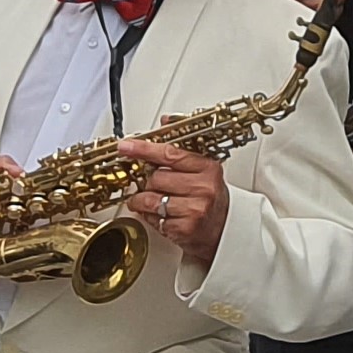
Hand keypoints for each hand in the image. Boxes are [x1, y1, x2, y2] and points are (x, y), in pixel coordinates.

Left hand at [115, 139, 228, 266]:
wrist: (226, 230)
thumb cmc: (212, 198)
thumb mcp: (203, 170)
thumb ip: (181, 149)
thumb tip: (165, 122)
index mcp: (208, 169)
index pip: (170, 154)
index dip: (144, 149)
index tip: (126, 146)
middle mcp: (203, 188)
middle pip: (156, 177)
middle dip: (149, 181)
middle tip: (152, 184)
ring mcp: (194, 210)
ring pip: (150, 199)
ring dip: (142, 200)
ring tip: (146, 200)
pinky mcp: (185, 229)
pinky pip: (154, 219)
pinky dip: (150, 217)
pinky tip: (159, 214)